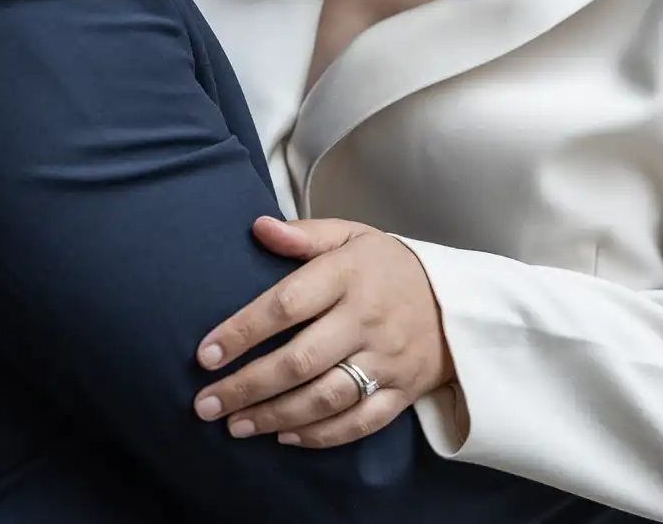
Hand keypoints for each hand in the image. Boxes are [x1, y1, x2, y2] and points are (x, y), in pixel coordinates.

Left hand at [192, 218, 453, 448]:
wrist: (457, 301)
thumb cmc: (388, 268)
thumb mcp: (352, 236)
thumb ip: (305, 235)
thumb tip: (258, 227)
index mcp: (349, 276)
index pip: (286, 305)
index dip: (242, 331)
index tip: (205, 355)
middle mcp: (367, 320)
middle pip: (300, 360)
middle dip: (247, 386)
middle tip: (205, 405)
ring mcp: (387, 360)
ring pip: (325, 397)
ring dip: (275, 416)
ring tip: (235, 425)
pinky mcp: (402, 391)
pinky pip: (359, 422)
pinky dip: (320, 435)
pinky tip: (284, 436)